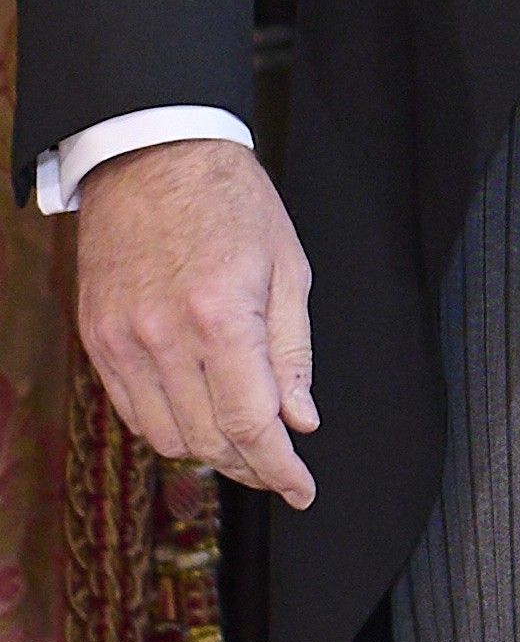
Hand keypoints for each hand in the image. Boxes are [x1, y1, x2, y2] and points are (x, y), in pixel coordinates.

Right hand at [76, 139, 317, 509]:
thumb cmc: (231, 200)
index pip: (251, 424)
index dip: (279, 469)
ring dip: (208, 450)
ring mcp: (122, 340)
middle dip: (251, 464)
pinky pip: (131, 410)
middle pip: (208, 440)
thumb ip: (293, 352)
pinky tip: (196, 412)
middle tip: (279, 464)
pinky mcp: (97, 337)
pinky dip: (166, 424)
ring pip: (166, 436)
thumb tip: (300, 420)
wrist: (154, 153)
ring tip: (241, 438)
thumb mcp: (288, 266)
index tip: (301, 489)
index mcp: (222, 316)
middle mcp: (164, 337)